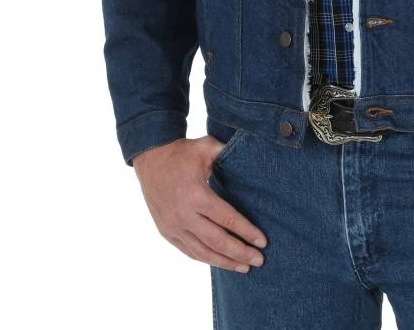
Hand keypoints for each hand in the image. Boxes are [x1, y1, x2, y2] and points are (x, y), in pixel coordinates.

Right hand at [132, 136, 267, 273]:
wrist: (150, 157)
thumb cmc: (182, 152)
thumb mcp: (207, 147)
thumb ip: (229, 153)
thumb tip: (254, 156)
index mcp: (196, 195)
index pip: (227, 219)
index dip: (247, 232)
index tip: (263, 242)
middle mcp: (183, 215)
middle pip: (217, 241)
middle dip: (240, 253)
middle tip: (259, 260)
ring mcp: (173, 226)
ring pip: (203, 252)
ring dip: (225, 262)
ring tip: (244, 267)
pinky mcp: (166, 231)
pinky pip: (189, 251)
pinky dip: (206, 258)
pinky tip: (220, 261)